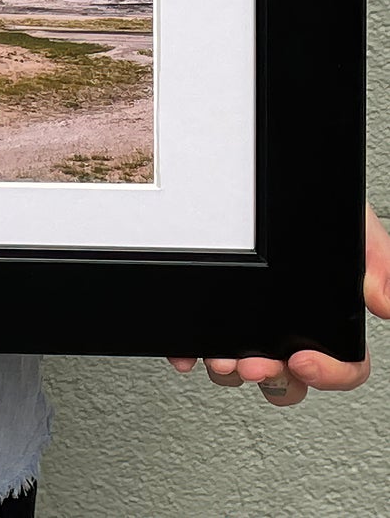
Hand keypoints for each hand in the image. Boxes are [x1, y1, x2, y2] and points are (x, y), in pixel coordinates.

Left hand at [167, 202, 389, 403]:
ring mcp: (253, 327)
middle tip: (255, 362)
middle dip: (271, 378)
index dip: (329, 375)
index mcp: (330, 322)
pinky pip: (203, 343)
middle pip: (288, 380)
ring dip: (232, 371)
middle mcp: (291, 332)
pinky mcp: (217, 317)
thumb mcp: (354, 228)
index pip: (344, 367)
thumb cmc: (316, 211)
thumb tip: (386, 303)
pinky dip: (193, 352)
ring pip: (244, 370)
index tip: (305, 361)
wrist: (271, 176)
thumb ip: (377, 263)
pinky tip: (188, 351)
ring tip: (223, 356)